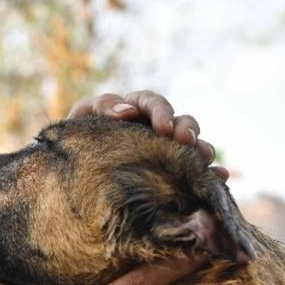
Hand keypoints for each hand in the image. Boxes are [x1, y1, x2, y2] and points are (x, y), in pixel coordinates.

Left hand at [68, 90, 229, 180]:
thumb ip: (100, 109)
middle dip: (185, 128)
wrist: (64, 182)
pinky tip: (220, 178)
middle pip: (176, 121)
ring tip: (205, 159)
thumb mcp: (79, 124)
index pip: (149, 102)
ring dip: (200, 148)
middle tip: (185, 140)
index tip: (163, 128)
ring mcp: (162, 152)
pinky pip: (194, 172)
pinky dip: (210, 173)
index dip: (160, 112)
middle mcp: (150, 129)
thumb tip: (127, 111)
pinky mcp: (170, 175)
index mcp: (129, 111)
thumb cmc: (71, 147)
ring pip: (190, 143)